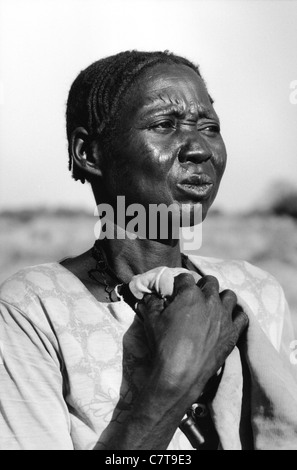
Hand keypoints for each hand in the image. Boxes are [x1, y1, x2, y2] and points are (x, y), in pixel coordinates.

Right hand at [137, 273, 247, 403]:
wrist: (180, 374)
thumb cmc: (163, 345)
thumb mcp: (152, 320)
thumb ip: (152, 303)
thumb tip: (150, 296)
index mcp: (190, 294)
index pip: (185, 278)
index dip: (179, 283)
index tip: (175, 291)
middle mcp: (210, 301)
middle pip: (210, 282)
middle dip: (201, 286)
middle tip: (193, 298)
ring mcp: (224, 316)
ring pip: (229, 295)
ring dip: (220, 297)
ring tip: (212, 307)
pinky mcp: (233, 332)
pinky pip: (242, 316)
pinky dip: (235, 316)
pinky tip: (226, 320)